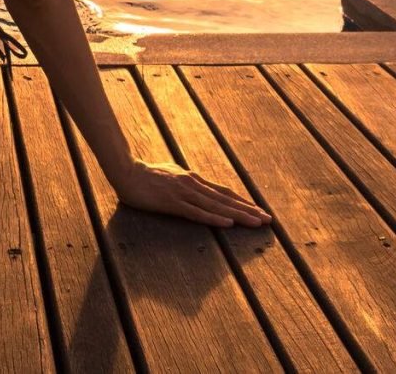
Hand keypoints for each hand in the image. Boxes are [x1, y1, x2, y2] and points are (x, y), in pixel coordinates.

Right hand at [110, 159, 270, 227]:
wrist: (126, 171)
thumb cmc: (146, 175)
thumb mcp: (171, 175)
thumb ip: (186, 182)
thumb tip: (198, 187)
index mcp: (194, 180)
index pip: (224, 193)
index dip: (243, 202)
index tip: (259, 210)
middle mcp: (194, 184)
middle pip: (226, 199)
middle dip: (249, 210)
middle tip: (268, 220)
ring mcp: (184, 193)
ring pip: (217, 206)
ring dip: (239, 215)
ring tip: (256, 223)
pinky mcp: (173, 202)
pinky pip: (197, 212)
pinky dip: (214, 218)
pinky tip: (227, 223)